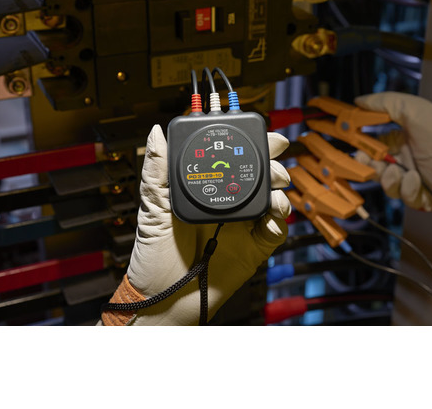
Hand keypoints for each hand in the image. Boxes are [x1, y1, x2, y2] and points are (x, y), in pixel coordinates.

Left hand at [124, 124, 290, 324]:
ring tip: (273, 195)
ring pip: (273, 200)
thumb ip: (157, 171)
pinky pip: (275, 231)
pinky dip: (278, 222)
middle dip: (273, 165)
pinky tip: (269, 221)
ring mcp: (243, 226)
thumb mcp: (152, 209)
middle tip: (274, 166)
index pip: (232, 161)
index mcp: (206, 190)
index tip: (260, 133)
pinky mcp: (254, 248)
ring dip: (279, 192)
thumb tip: (157, 133)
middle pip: (260, 176)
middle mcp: (227, 204)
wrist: (164, 299)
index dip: (249, 144)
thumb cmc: (154, 257)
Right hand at [354, 92, 431, 210]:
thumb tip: (359, 100)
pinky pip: (407, 198)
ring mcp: (415, 179)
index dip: (365, 151)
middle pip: (378, 170)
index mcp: (402, 141)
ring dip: (388, 180)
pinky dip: (407, 189)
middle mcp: (407, 161)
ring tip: (395, 170)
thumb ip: (382, 102)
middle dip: (370, 168)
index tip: (358, 150)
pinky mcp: (424, 195)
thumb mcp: (410, 107)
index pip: (376, 149)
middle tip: (367, 163)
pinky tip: (414, 178)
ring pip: (389, 187)